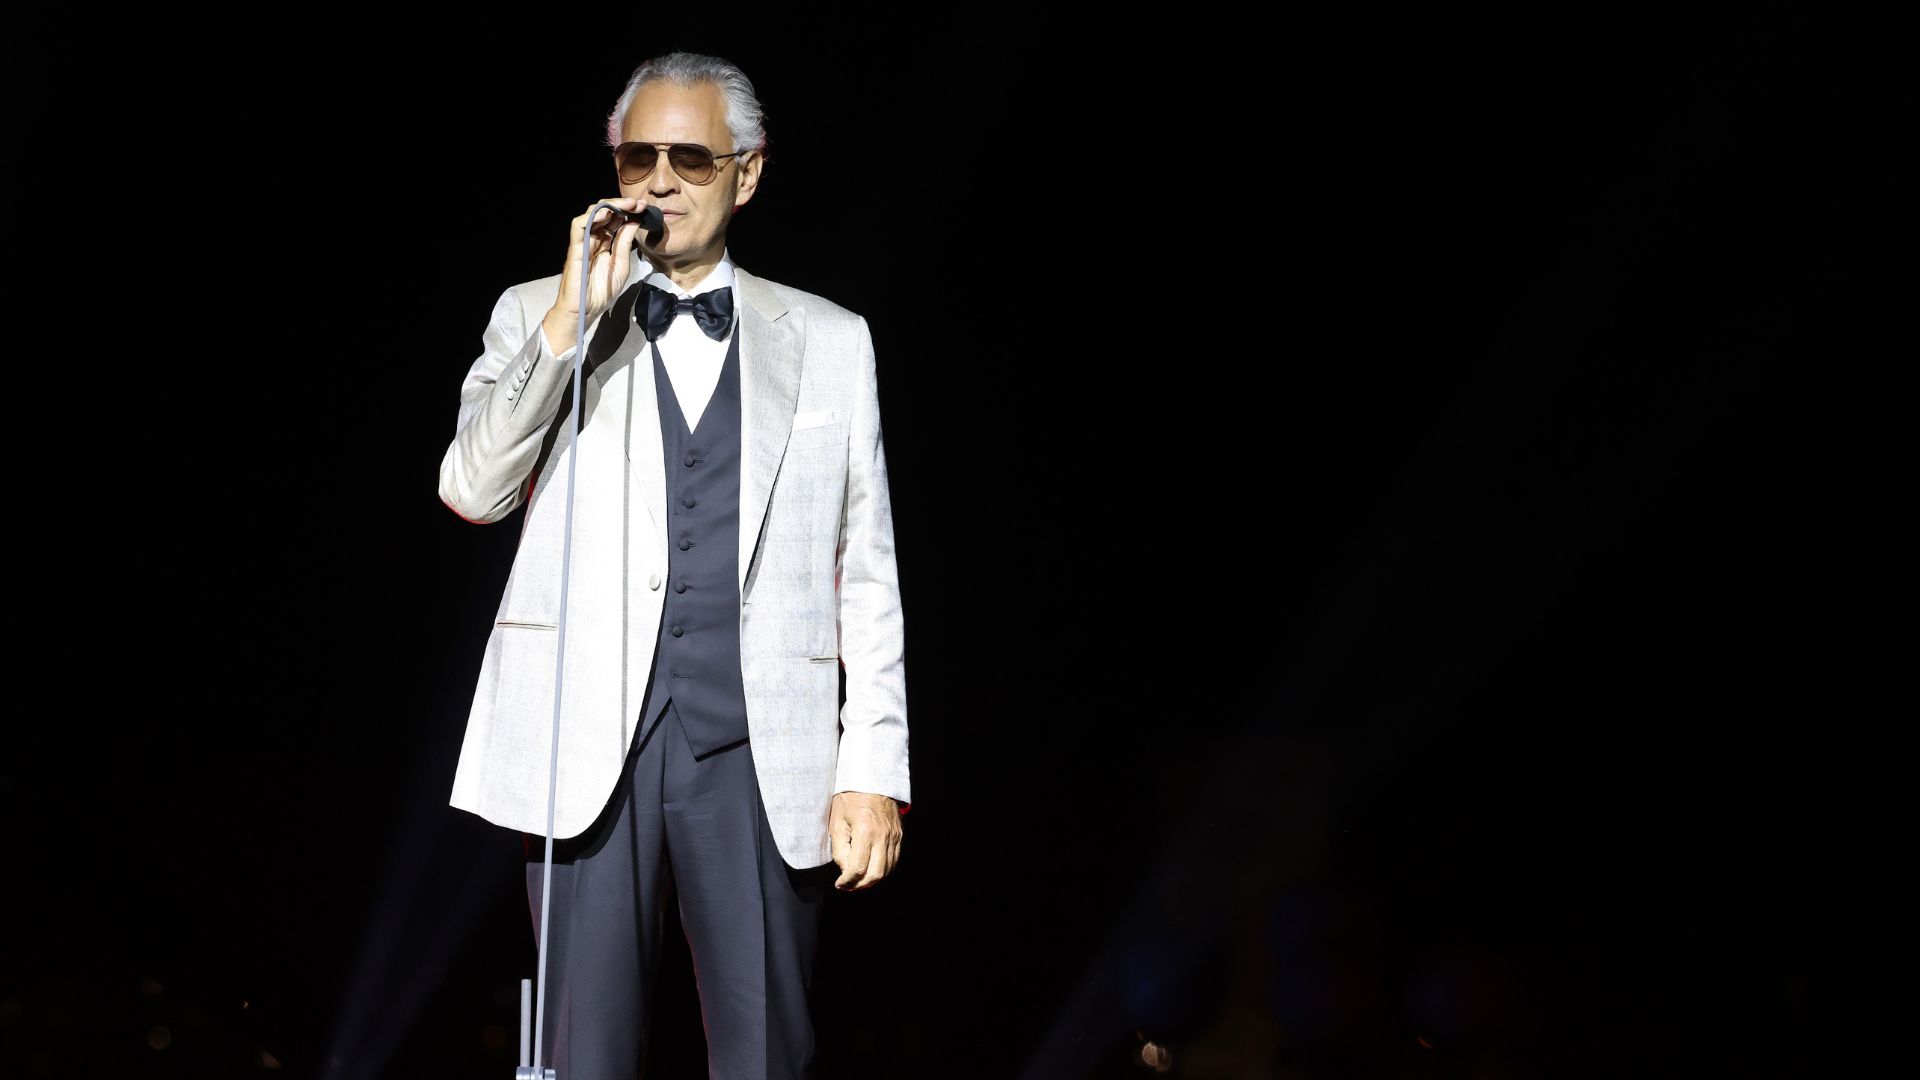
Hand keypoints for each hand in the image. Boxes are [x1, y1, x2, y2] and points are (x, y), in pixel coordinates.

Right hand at [543, 197, 645, 353]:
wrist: (585, 311)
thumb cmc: (600, 293)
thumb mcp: (621, 265)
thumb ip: (625, 244)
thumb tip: (634, 223)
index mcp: (604, 243)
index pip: (615, 221)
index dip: (628, 212)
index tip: (644, 208)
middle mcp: (593, 239)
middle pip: (604, 213)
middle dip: (621, 205)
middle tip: (638, 203)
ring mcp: (583, 243)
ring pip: (591, 215)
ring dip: (609, 206)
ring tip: (627, 204)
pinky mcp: (575, 249)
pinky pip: (578, 226)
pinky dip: (591, 217)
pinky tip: (607, 215)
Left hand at [830, 791, 901, 890]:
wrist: (871, 778)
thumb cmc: (850, 798)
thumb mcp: (837, 822)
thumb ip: (840, 849)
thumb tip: (845, 870)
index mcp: (865, 832)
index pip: (858, 868)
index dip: (847, 881)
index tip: (839, 884)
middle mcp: (883, 836)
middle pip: (876, 874)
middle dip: (860, 885)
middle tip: (848, 886)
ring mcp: (894, 836)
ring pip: (887, 870)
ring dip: (872, 880)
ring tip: (858, 880)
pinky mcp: (899, 835)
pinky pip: (894, 860)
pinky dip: (883, 869)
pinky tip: (871, 869)